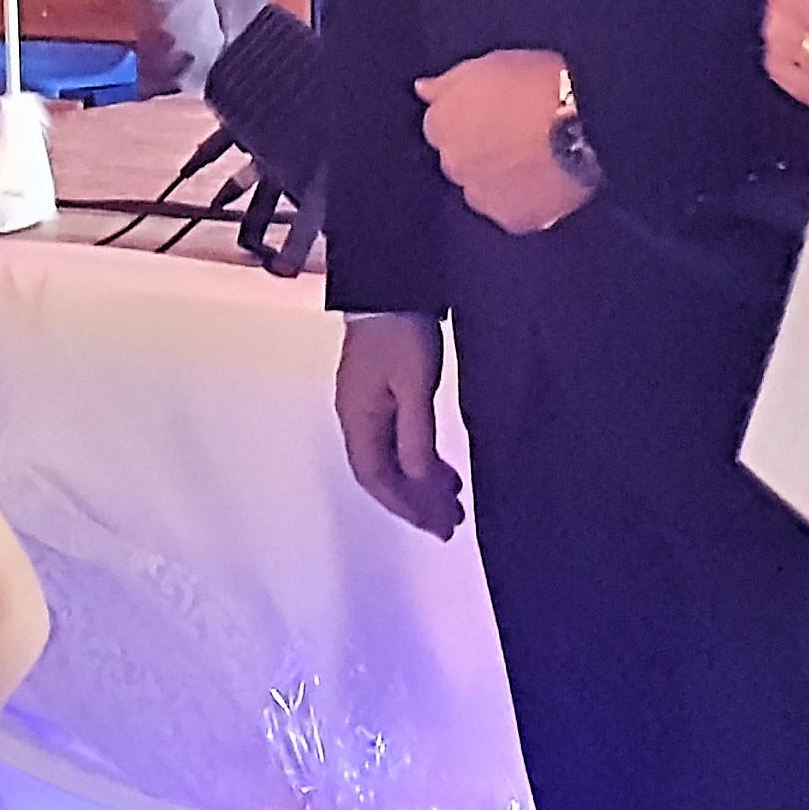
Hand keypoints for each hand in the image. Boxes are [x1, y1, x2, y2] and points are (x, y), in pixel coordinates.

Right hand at [335, 312, 461, 537]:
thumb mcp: (414, 388)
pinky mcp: (379, 392)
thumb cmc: (400, 332)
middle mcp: (356, 417)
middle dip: (415, 502)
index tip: (436, 525)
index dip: (406, 506)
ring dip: (419, 482)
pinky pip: (395, 439)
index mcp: (358, 419)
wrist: (392, 284)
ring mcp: (365, 404)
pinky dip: (418, 458)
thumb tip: (418, 480)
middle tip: (449, 523)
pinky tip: (440, 465)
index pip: (377, 479)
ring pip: (390, 459)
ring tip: (452, 499)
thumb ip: (416, 437)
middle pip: (382, 474)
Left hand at [416, 47, 588, 233]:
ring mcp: (480, 195)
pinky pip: (512, 211)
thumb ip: (448, 82)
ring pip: (483, 188)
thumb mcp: (491, 64)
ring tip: (537, 159)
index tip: (496, 112)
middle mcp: (452, 163)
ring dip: (500, 178)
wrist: (583, 125)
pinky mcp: (511, 219)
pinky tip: (546, 181)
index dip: (470, 118)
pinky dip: (524, 201)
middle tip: (519, 135)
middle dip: (480, 150)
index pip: (441, 126)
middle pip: (460, 159)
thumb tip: (422, 89)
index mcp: (441, 123)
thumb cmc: (541, 84)